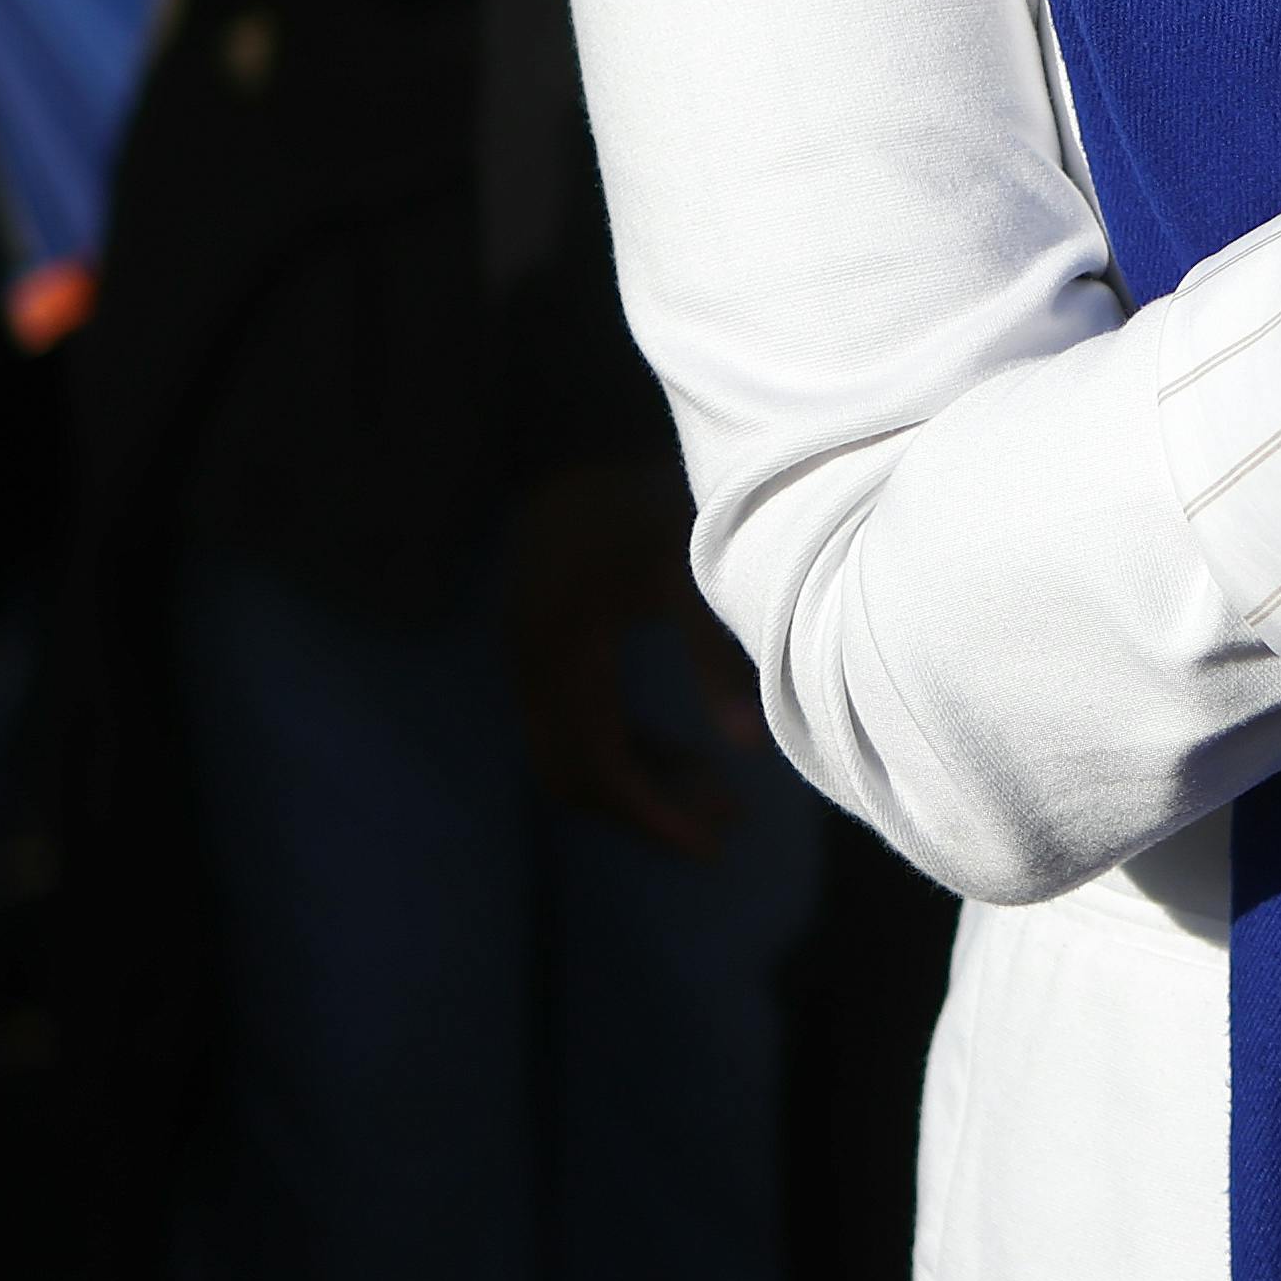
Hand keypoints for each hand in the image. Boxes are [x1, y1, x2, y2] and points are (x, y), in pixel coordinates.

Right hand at [498, 464, 736, 853]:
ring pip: (574, 755)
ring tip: (720, 798)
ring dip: (641, 783)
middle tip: (723, 827)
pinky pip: (576, 724)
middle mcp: (534, 665)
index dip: (656, 813)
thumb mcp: (689, 569)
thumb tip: (750, 749)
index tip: (713, 842)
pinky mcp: (543, 647)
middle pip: (578, 776)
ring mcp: (530, 657)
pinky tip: (687, 754)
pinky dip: (626, 750)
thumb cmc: (644, 496)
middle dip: (649, 810)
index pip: (602, 766)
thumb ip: (716, 656)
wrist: (578, 438)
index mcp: (566, 652)